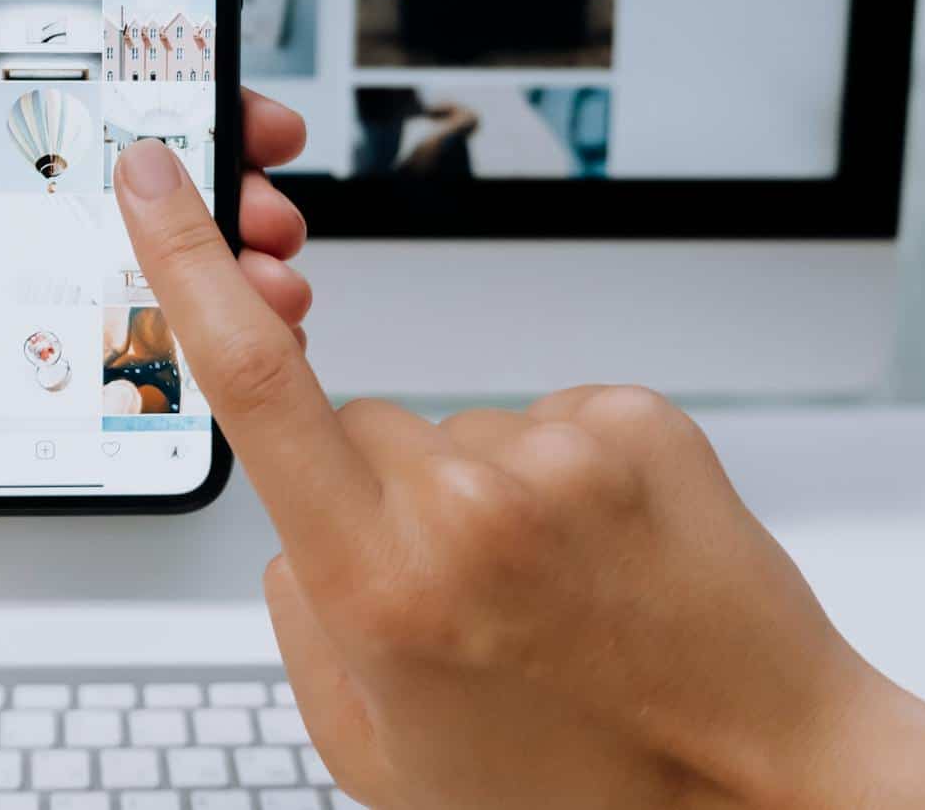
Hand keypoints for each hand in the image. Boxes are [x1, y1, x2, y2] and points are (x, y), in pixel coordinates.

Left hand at [0, 0, 314, 657]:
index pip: (40, 114)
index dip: (132, 91)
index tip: (207, 77)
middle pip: (107, 195)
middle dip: (201, 186)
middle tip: (268, 194)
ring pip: (129, 279)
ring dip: (211, 270)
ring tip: (269, 279)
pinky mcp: (16, 410)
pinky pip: (112, 367)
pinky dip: (182, 354)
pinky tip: (230, 351)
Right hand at [112, 141, 924, 809]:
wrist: (769, 783)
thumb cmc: (576, 789)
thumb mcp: (376, 750)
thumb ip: (298, 623)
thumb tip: (290, 528)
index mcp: (377, 585)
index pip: (252, 382)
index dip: (183, 258)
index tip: (155, 176)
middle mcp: (465, 505)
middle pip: (357, 423)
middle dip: (376, 490)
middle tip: (461, 593)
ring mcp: (561, 453)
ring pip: (455, 430)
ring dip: (479, 492)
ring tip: (552, 591)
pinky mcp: (635, 420)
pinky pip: (542, 416)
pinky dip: (558, 475)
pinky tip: (600, 557)